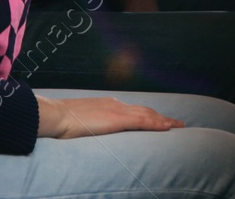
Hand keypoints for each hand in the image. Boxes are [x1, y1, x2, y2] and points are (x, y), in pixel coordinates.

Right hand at [37, 96, 183, 138]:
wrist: (56, 115)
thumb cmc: (61, 121)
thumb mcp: (78, 121)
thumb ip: (88, 124)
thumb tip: (87, 130)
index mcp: (106, 105)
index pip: (133, 110)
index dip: (147, 115)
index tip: (157, 119)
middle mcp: (115, 105)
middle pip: (144, 111)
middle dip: (161, 117)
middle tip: (175, 123)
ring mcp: (118, 111)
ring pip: (148, 115)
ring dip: (164, 120)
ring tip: (178, 126)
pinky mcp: (118, 120)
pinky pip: (144, 122)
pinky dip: (157, 124)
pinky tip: (167, 127)